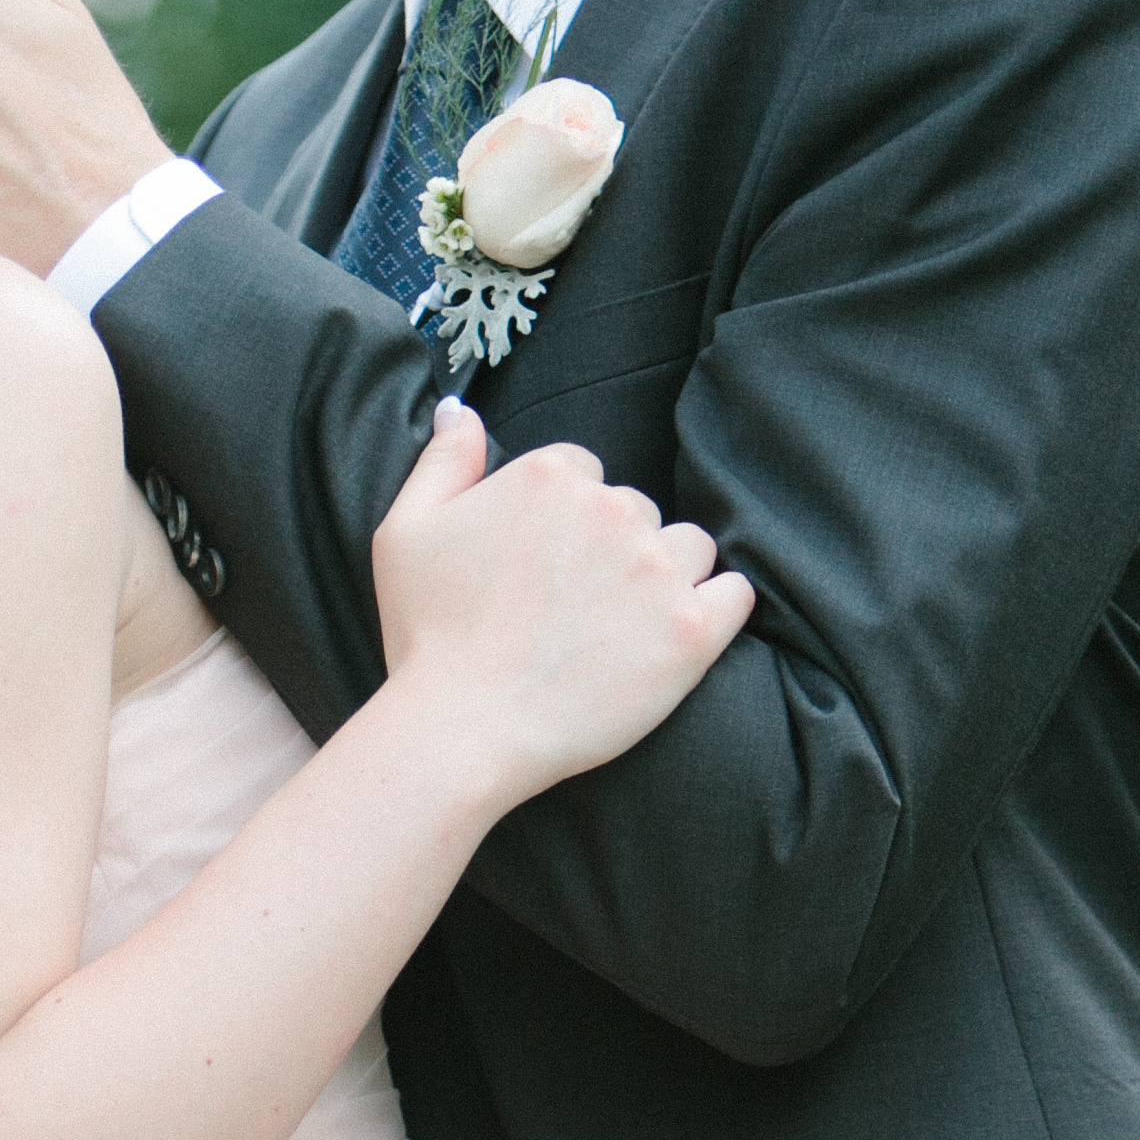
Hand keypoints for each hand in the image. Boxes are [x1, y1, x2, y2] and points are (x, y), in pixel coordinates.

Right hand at [372, 399, 754, 806]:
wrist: (462, 729)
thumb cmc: (427, 636)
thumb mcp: (404, 533)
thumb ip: (442, 461)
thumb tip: (459, 409)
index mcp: (548, 476)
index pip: (583, 475)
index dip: (562, 525)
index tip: (542, 571)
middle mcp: (612, 508)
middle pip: (637, 510)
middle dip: (614, 551)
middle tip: (573, 609)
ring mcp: (657, 567)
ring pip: (688, 548)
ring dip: (666, 577)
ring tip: (622, 629)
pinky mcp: (692, 629)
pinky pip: (734, 594)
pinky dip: (715, 610)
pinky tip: (677, 635)